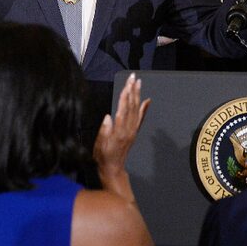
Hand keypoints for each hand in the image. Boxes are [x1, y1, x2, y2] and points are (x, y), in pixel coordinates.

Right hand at [94, 73, 149, 200]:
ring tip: (139, 83)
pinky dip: (144, 108)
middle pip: (131, 106)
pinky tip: (147, 100)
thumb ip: (104, 131)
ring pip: (136, 110)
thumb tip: (108, 116)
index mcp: (119, 131)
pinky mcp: (133, 132)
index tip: (126, 85)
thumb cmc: (103, 156)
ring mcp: (132, 130)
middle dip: (132, 91)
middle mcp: (128, 129)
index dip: (125, 96)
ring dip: (137, 95)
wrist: (113, 168)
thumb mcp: (99, 145)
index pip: (123, 110)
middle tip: (133, 77)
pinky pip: (140, 118)